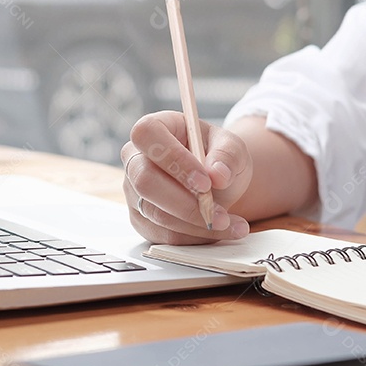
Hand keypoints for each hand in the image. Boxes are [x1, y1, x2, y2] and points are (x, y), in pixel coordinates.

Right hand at [121, 111, 252, 244]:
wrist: (217, 184)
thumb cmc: (217, 157)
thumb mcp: (232, 148)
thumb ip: (228, 156)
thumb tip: (218, 174)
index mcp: (155, 128)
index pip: (147, 135)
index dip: (172, 158)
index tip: (205, 181)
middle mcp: (136, 158)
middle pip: (145, 181)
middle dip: (185, 203)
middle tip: (219, 213)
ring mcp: (134, 191)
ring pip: (155, 213)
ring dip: (195, 224)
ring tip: (229, 224)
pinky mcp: (141, 219)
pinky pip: (162, 235)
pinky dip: (193, 237)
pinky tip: (218, 232)